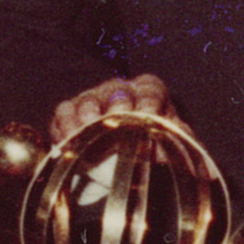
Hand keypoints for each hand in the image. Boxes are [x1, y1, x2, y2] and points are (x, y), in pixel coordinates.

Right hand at [51, 73, 172, 143]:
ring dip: (88, 118)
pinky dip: (65, 127)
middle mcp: (119, 89)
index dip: (149, 105)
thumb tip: (170, 148)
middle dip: (119, 108)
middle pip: (117, 94)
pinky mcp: (69, 110)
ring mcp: (93, 98)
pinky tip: (69, 142)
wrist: (122, 154)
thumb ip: (179, 139)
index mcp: (149, 91)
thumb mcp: (171, 138)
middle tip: (119, 122)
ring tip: (90, 132)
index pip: (151, 91)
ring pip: (88, 102)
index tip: (148, 119)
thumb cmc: (150, 140)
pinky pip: (63, 113)